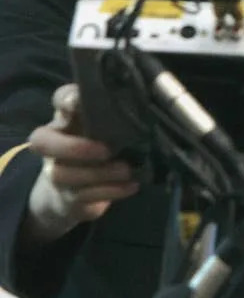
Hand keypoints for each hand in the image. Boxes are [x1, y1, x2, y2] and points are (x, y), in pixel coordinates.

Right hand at [25, 84, 139, 243]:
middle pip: (41, 141)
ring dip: (99, 173)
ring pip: (63, 174)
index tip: (78, 102)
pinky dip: (111, 191)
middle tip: (106, 150)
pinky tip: (131, 185)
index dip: (66, 99)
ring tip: (127, 170)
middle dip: (74, 147)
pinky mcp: (67, 198)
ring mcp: (56, 172)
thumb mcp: (109, 129)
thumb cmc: (100, 147)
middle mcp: (53, 143)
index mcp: (66, 118)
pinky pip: (83, 196)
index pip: (59, 99)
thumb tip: (147, 102)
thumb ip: (118, 116)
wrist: (75, 191)